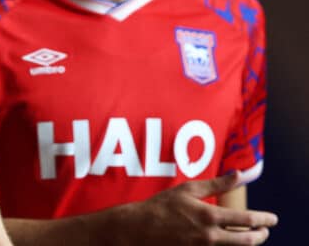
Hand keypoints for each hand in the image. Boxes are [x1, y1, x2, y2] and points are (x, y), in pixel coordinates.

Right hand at [127, 171, 277, 244]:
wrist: (140, 228)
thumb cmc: (163, 206)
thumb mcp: (188, 190)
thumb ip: (216, 184)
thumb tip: (239, 174)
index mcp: (209, 216)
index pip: (247, 220)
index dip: (264, 220)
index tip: (272, 219)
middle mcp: (210, 235)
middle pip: (247, 241)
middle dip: (261, 236)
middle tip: (265, 230)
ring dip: (248, 243)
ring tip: (251, 237)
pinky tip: (230, 241)